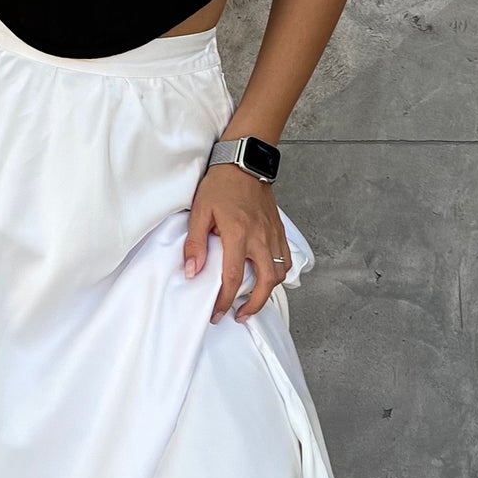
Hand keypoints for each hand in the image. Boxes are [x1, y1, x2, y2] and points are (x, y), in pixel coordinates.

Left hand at [183, 164, 290, 321]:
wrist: (244, 162)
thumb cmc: (221, 185)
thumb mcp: (200, 211)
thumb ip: (195, 244)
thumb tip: (192, 271)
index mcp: (238, 235)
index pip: (232, 278)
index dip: (225, 301)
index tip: (218, 313)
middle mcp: (260, 238)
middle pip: (265, 282)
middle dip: (254, 305)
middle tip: (240, 315)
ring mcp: (273, 234)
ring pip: (279, 273)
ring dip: (267, 291)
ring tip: (253, 300)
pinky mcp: (279, 230)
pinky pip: (286, 259)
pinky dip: (280, 273)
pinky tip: (268, 277)